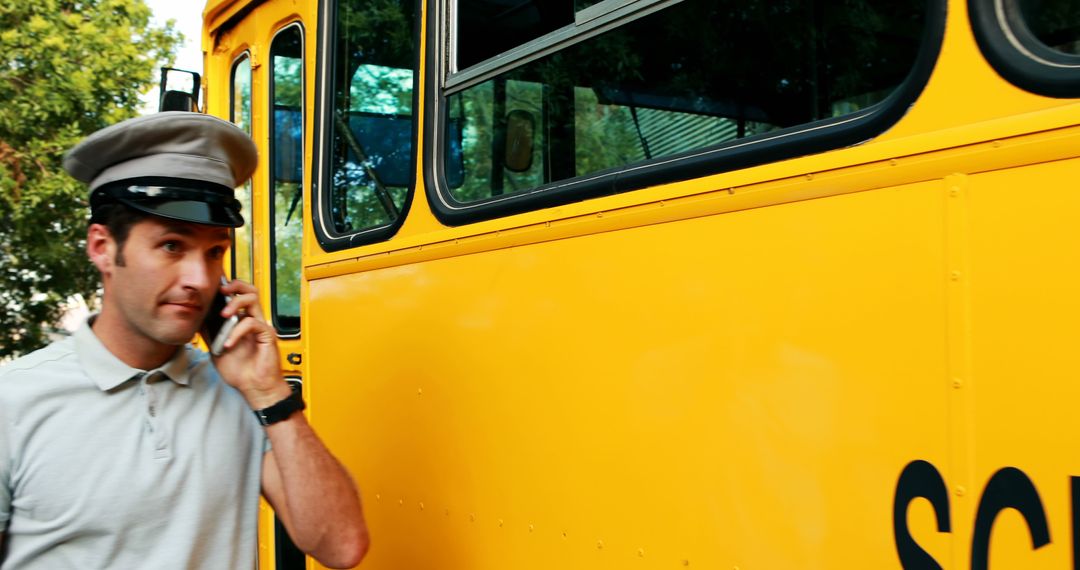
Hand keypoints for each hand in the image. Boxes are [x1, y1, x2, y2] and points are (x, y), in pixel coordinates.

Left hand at [211, 279, 291, 409]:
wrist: (254, 387)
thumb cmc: (241, 372)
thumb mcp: (217, 349)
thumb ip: (211, 334)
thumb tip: (199, 320)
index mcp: (243, 322)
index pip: (239, 296)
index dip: (228, 288)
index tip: (213, 288)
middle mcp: (254, 320)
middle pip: (250, 290)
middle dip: (235, 285)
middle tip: (221, 290)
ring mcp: (261, 326)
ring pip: (253, 299)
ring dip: (235, 303)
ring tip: (224, 315)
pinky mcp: (267, 335)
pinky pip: (252, 323)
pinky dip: (237, 332)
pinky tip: (229, 344)